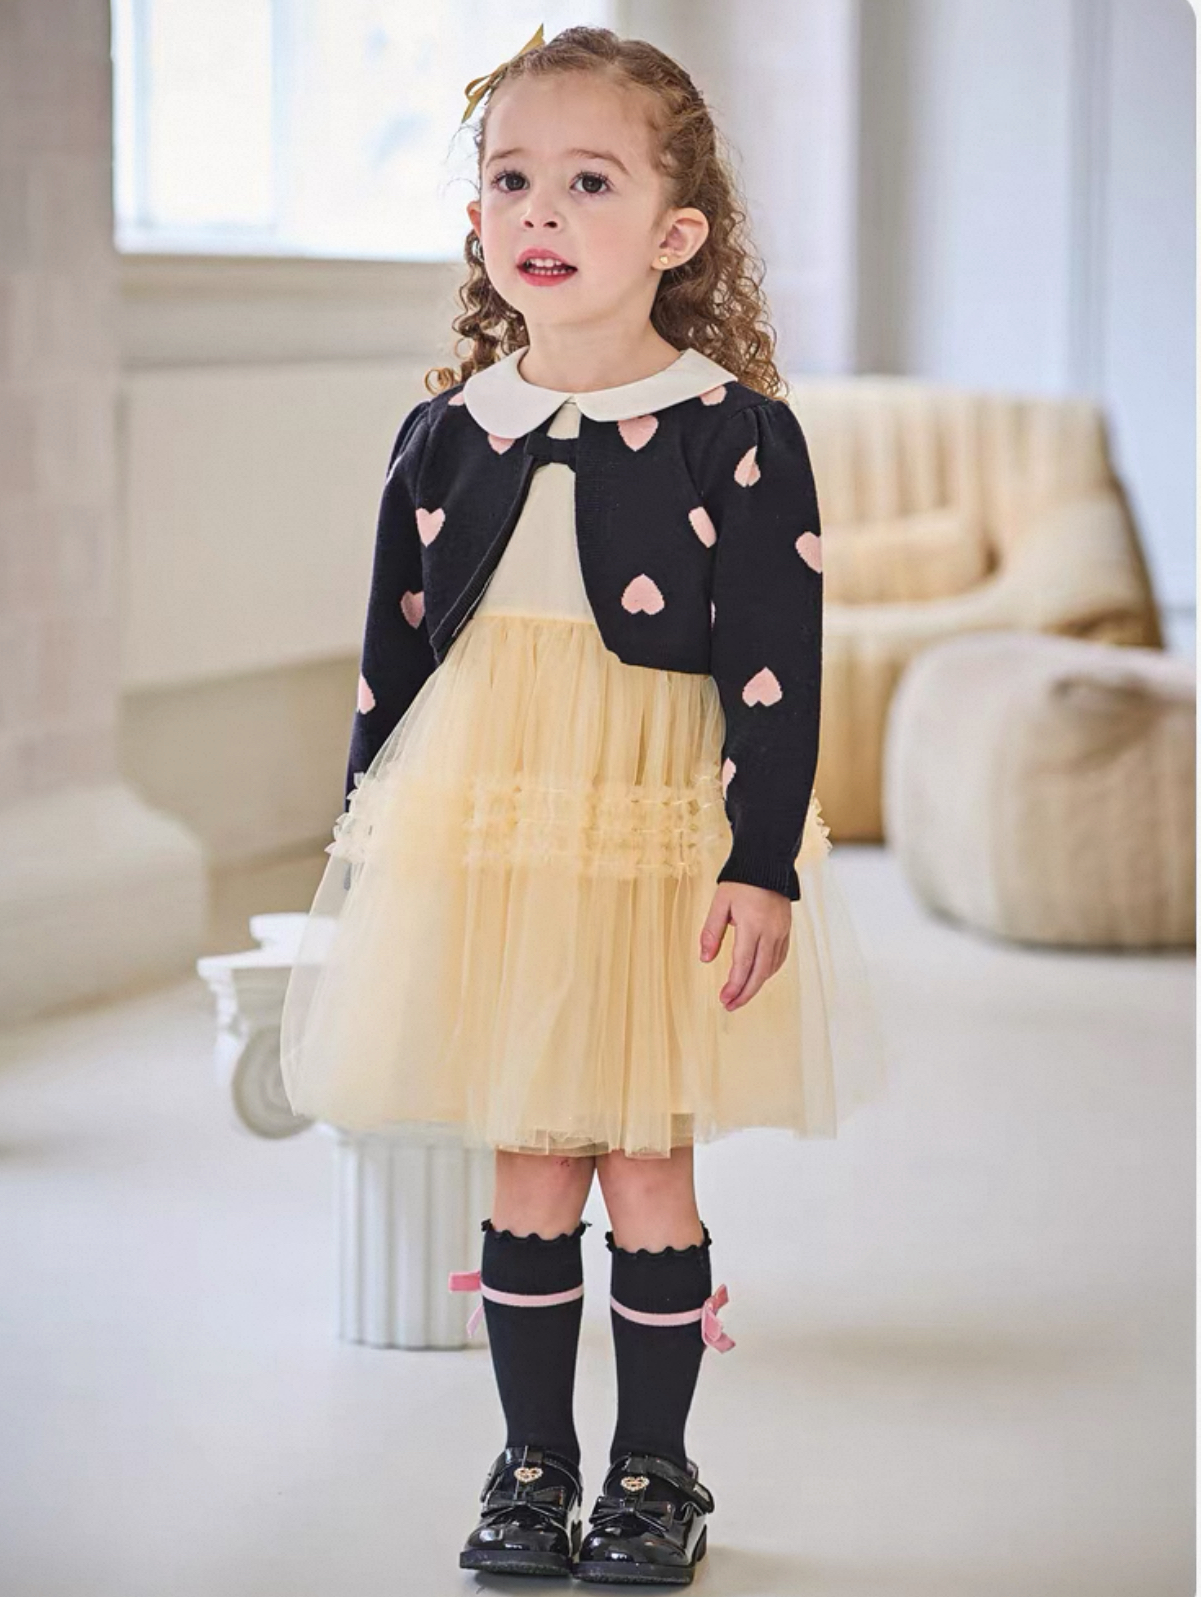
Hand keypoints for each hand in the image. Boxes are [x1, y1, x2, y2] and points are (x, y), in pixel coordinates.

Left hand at [699, 882, 791, 1010]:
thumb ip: (712, 932)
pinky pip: (779, 958)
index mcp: (752, 925)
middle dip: (745, 993)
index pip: (743, 964)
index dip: (734, 985)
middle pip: (760, 972)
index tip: (724, 999)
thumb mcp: (720, 903)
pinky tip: (757, 977)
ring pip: (771, 968)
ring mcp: (781, 932)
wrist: (767, 863)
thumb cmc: (741, 881)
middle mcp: (770, 932)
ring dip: (756, 985)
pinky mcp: (786, 931)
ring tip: (740, 995)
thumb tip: (705, 959)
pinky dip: (768, 972)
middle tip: (730, 1006)